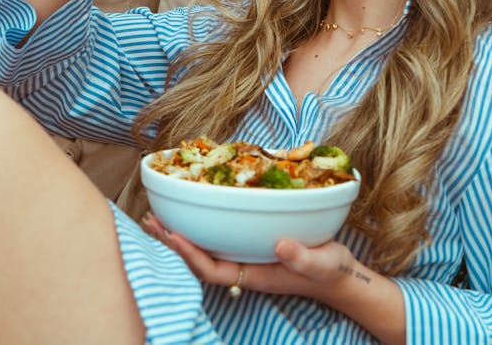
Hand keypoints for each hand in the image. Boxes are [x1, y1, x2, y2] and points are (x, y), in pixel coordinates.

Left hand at [142, 213, 353, 300]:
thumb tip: (282, 246)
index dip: (190, 254)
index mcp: (255, 275)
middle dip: (173, 243)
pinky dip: (200, 227)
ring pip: (204, 250)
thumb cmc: (330, 271)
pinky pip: (218, 240)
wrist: (341, 277)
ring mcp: (246, 258)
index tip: (172, 234)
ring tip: (158, 217)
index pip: (212, 270)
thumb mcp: (322, 263)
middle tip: (151, 221)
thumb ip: (303, 257)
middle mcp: (244, 268)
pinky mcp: (251, 246)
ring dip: (180, 235)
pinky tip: (193, 213)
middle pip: (199, 260)